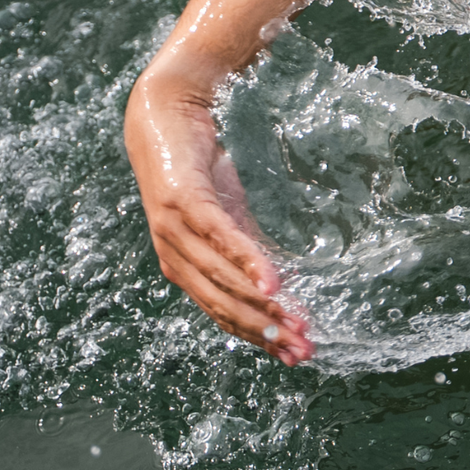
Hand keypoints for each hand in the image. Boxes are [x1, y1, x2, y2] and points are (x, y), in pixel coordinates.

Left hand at [124, 72, 311, 363]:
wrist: (166, 114)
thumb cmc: (197, 168)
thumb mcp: (227, 215)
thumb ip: (244, 250)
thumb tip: (278, 285)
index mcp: (183, 265)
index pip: (223, 312)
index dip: (258, 337)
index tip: (293, 355)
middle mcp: (173, 256)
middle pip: (223, 306)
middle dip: (265, 332)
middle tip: (303, 350)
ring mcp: (174, 231)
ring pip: (222, 281)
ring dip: (262, 307)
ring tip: (297, 323)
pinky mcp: (184, 202)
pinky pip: (221, 240)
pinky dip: (248, 263)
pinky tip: (273, 282)